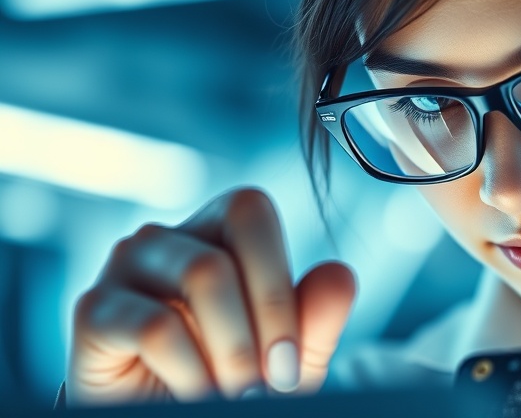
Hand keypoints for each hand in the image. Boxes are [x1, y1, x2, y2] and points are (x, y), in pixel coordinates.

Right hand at [66, 188, 355, 404]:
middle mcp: (168, 236)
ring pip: (202, 274)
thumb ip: (316, 318)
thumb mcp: (286, 357)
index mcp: (215, 229)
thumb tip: (341, 275)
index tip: (291, 359)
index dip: (279, 284)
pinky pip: (154, 326)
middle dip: (266, 320)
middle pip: (231, 242)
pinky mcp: (93, 310)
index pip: (252, 212)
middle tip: (269, 382)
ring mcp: (125, 266)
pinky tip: (194, 395)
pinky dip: (190, 372)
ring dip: (232, 350)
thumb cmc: (229, 381)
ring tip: (235, 393)